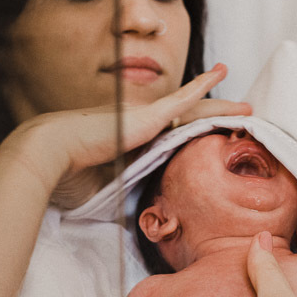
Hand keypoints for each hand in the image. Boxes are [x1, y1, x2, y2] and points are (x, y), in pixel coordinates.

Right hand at [7, 64, 251, 208]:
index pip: (171, 138)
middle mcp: (142, 125)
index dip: (194, 137)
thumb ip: (122, 196)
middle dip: (216, 118)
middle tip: (242, 118)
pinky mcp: (148, 116)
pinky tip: (222, 73)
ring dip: (221, 105)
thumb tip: (135, 223)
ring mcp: (145, 118)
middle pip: (189, 120)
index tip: (212, 142)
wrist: (49, 154)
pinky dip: (204, 87)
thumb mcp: (104, 191)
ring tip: (247, 108)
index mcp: (133, 143)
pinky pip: (184, 99)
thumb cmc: (66, 176)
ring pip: (194, 109)